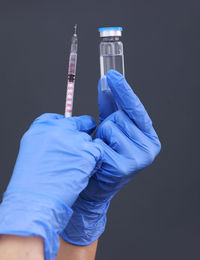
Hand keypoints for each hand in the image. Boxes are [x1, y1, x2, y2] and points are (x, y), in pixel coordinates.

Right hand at [0, 113, 102, 259]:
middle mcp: (58, 129)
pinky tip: (81, 173)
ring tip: (73, 168)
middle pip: (80, 124)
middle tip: (75, 153)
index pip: (62, 117)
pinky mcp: (86, 154)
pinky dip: (93, 162)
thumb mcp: (34, 150)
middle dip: (80, 138)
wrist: (35, 200)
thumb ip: (50, 136)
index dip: (69, 126)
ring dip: (86, 152)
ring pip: (89, 140)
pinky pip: (97, 152)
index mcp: (42, 126)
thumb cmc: (32, 180)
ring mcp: (73, 141)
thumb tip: (65, 131)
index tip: (70, 133)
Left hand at [61, 70, 160, 244]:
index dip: (123, 91)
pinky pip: (101, 143)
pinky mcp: (124, 167)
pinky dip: (95, 148)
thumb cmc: (107, 154)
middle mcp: (149, 146)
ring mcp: (139, 158)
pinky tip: (99, 160)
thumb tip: (105, 83)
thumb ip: (111, 106)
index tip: (111, 74)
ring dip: (101, 136)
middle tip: (107, 140)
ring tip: (104, 150)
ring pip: (110, 127)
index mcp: (148, 135)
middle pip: (119, 116)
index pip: (135, 108)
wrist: (97, 185)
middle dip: (107, 124)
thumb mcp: (111, 128)